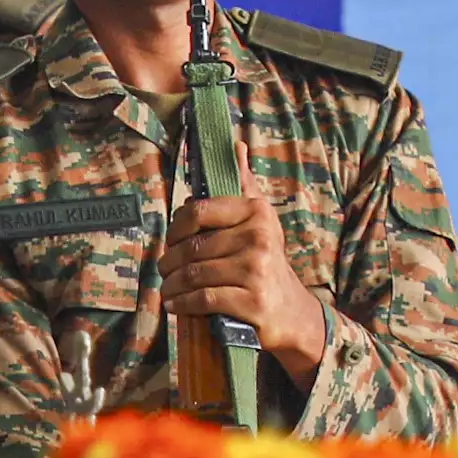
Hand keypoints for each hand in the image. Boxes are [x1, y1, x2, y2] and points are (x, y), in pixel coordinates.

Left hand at [157, 191, 328, 382]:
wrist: (292, 311)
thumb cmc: (266, 262)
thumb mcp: (260, 221)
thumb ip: (245, 185)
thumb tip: (237, 145)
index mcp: (257, 212)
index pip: (198, 212)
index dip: (175, 229)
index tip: (171, 242)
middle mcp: (259, 237)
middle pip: (191, 248)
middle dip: (169, 263)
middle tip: (164, 271)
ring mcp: (257, 270)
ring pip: (193, 274)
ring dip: (171, 286)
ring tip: (167, 290)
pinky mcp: (252, 301)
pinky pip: (203, 299)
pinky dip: (182, 304)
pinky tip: (176, 305)